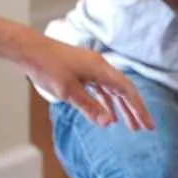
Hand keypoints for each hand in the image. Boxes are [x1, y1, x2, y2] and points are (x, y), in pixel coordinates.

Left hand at [15, 32, 152, 132]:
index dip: (139, 109)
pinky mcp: (82, 70)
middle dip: (134, 110)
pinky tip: (108, 114)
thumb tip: (109, 123)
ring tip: (129, 126)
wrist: (29, 49)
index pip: (128, 91)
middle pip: (124, 90)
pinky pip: (101, 88)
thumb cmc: (48, 66)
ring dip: (121, 108)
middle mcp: (100, 67)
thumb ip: (90, 107)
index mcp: (101, 69)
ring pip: (112, 90)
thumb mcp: (69, 91)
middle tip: (144, 128)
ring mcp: (91, 68)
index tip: (148, 125)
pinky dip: (106, 102)